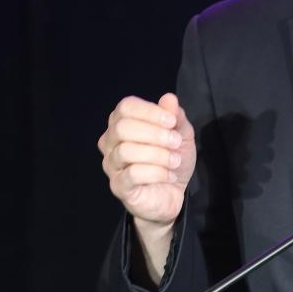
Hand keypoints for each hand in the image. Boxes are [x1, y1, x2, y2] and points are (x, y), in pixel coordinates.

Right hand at [98, 93, 195, 229]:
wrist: (172, 193)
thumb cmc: (171, 159)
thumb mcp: (181, 134)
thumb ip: (175, 116)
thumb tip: (169, 98)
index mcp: (123, 123)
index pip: (126, 107)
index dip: (150, 111)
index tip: (172, 121)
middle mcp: (111, 142)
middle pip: (122, 127)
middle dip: (155, 133)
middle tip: (175, 142)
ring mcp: (112, 165)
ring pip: (126, 151)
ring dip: (158, 154)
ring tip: (175, 161)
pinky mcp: (118, 186)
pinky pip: (132, 174)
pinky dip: (157, 172)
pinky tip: (169, 175)